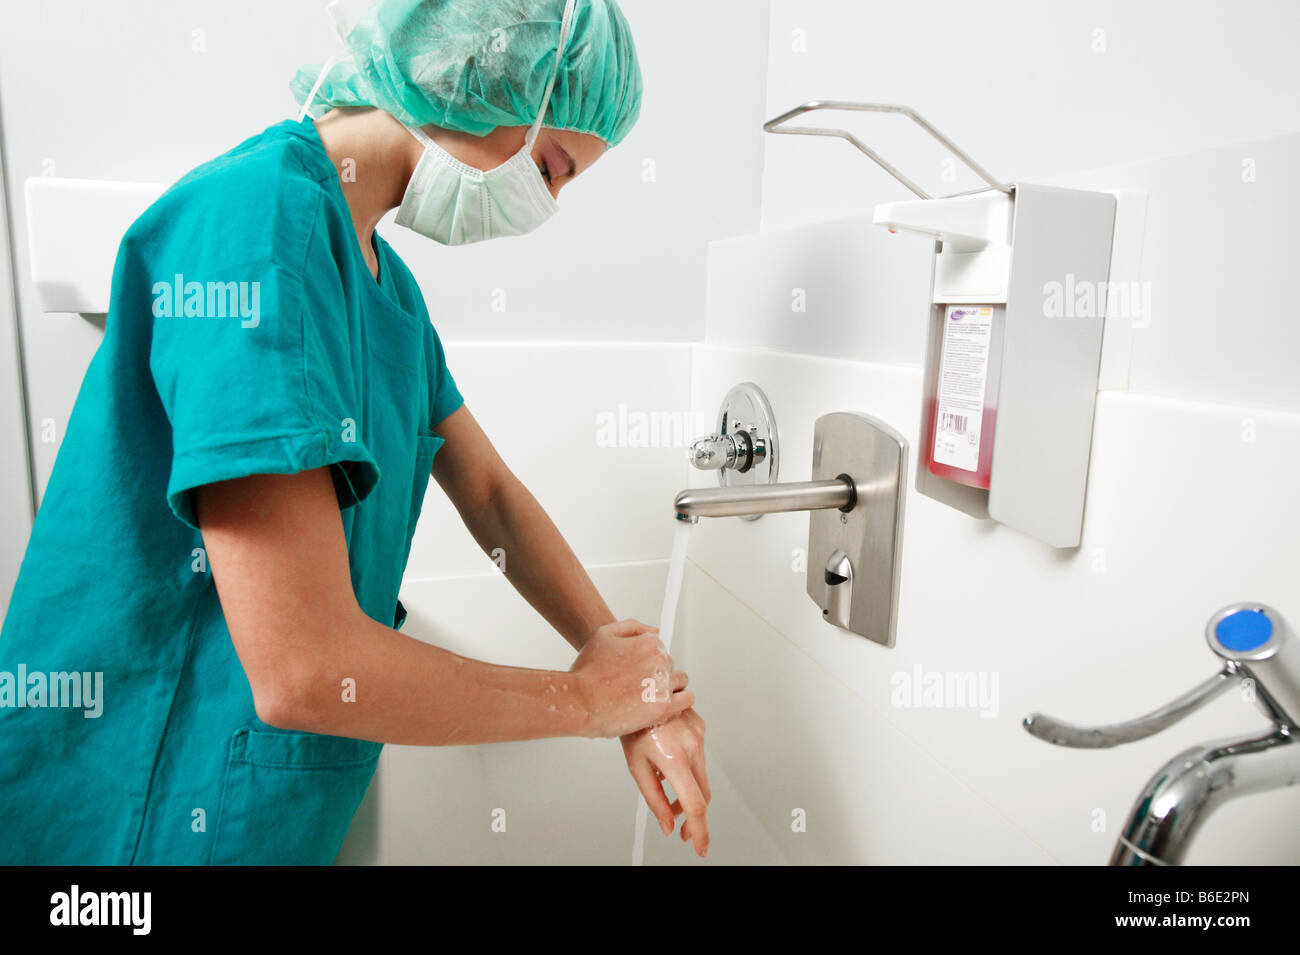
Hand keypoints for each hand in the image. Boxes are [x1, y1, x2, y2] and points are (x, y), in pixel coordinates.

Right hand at [570, 619, 693, 737]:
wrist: (579, 702)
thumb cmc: (587, 670)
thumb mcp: (603, 635)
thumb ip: (633, 627)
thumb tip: (656, 630)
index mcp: (648, 642)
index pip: (660, 647)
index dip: (647, 658)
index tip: (637, 669)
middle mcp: (659, 661)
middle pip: (669, 663)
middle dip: (657, 672)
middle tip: (637, 684)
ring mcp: (664, 684)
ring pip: (680, 680)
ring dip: (669, 685)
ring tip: (650, 694)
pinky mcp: (664, 707)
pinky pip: (686, 699)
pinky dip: (680, 699)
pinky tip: (665, 703)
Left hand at [621, 708, 709, 856]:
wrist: (638, 690)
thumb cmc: (631, 726)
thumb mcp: (637, 767)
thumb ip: (655, 799)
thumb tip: (667, 825)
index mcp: (675, 759)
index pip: (695, 805)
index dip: (699, 830)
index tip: (700, 847)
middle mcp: (693, 746)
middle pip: (703, 793)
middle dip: (693, 815)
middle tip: (682, 829)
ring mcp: (699, 735)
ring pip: (702, 775)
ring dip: (689, 790)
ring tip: (668, 792)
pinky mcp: (700, 727)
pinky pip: (699, 756)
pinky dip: (689, 768)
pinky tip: (670, 763)